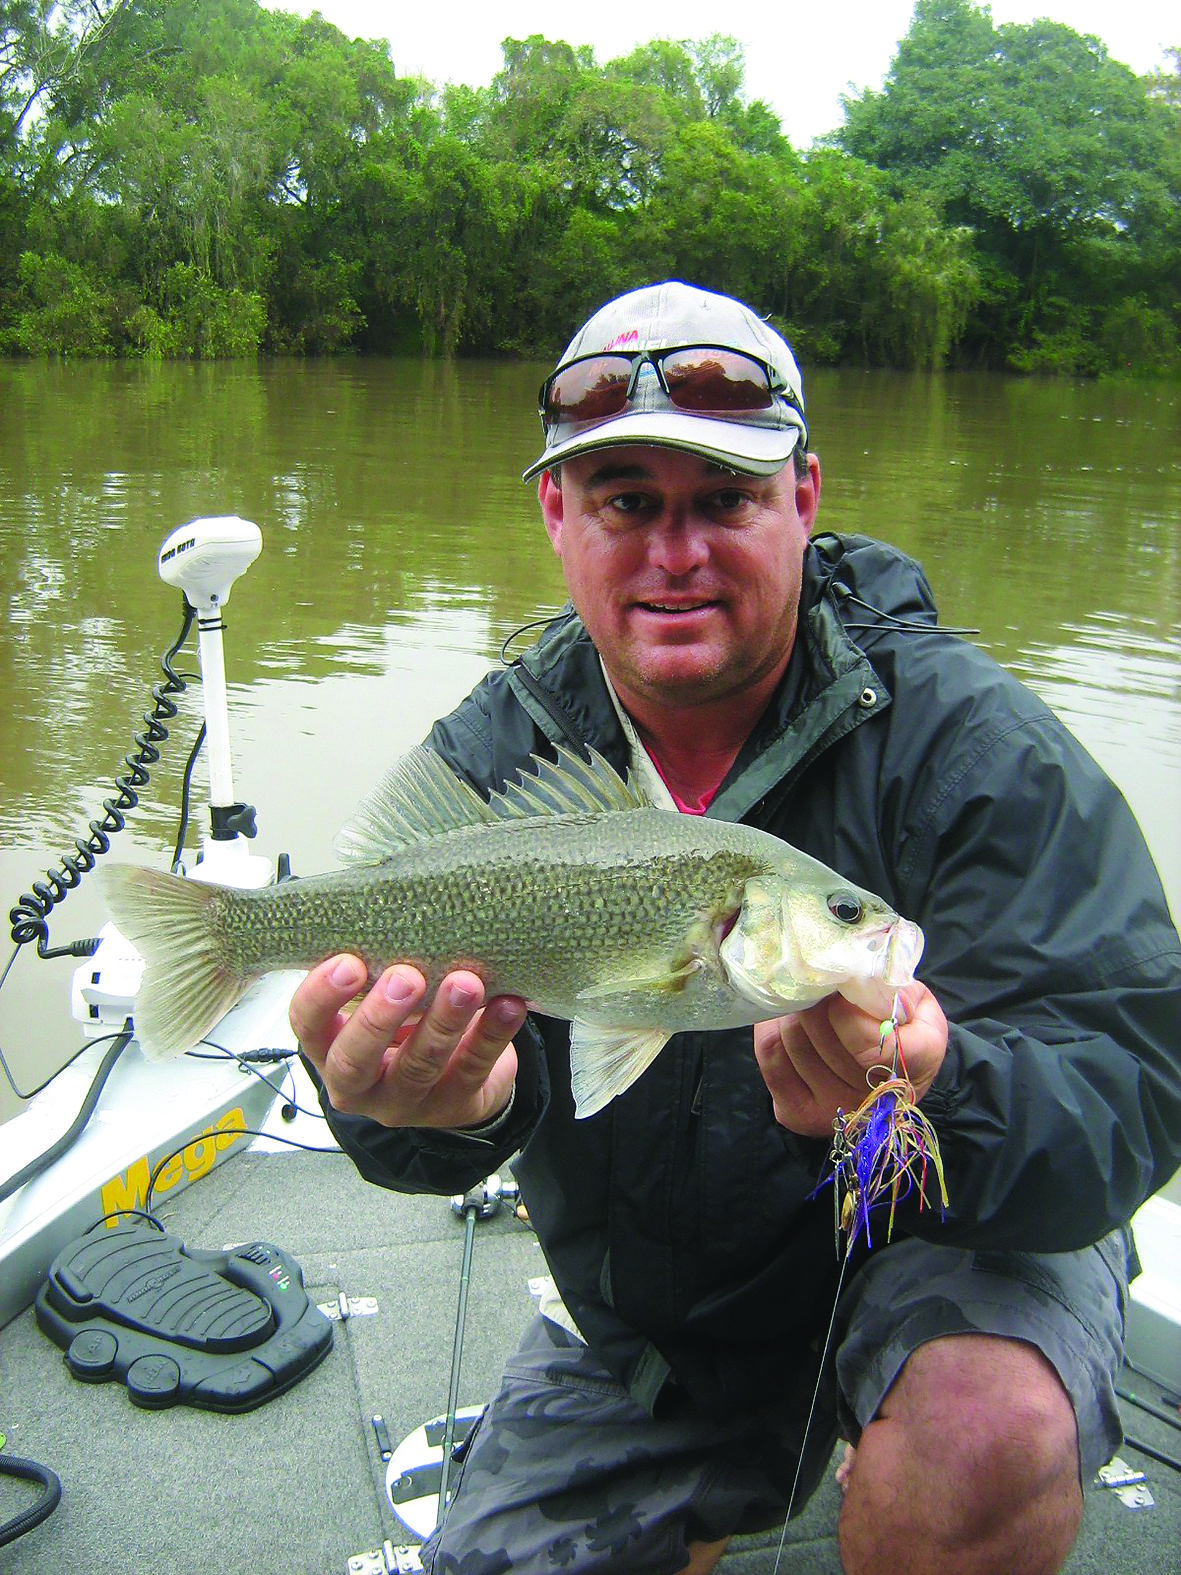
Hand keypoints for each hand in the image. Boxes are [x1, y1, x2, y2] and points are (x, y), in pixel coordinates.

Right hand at [290, 955, 526, 1129]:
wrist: (454, 1080)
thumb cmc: (406, 1023)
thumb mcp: (378, 999)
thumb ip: (377, 966)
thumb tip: (393, 900)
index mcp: (330, 1048)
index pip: (306, 1027)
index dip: (321, 997)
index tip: (349, 962)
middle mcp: (360, 1084)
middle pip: (354, 1060)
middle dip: (379, 1017)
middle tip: (406, 977)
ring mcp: (407, 1101)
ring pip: (420, 1066)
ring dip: (443, 1021)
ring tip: (465, 982)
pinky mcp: (455, 1105)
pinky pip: (474, 1069)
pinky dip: (493, 1034)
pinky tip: (508, 1005)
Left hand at [753, 983, 947, 1138]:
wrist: (888, 1074)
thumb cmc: (902, 1029)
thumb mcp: (916, 1001)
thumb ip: (895, 988)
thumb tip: (857, 977)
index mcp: (918, 1065)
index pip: (874, 1045)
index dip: (849, 1011)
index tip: (843, 988)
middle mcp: (877, 1101)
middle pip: (822, 1033)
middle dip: (816, 1000)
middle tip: (820, 987)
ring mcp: (836, 1112)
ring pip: (793, 1040)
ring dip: (794, 1012)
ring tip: (808, 1003)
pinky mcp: (799, 1115)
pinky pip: (771, 1057)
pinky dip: (773, 1029)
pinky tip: (789, 1024)